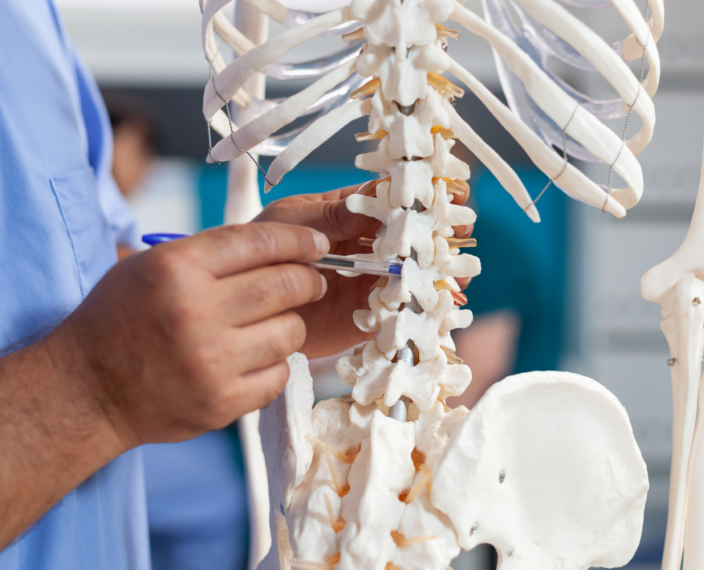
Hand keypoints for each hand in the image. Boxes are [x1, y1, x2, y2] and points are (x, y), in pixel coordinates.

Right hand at [49, 222, 329, 448]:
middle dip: (309, 281)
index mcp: (178, 268)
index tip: (318, 245)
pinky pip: (280, 374)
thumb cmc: (121, 320)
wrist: (87, 389)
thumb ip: (213, 254)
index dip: (300, 240)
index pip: (261, 241)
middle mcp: (197, 311)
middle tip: (313, 283)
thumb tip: (283, 247)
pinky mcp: (222, 402)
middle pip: (286, 285)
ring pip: (291, 331)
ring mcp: (211, 361)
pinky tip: (256, 359)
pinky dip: (275, 364)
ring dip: (291, 325)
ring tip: (274, 324)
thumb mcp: (152, 266)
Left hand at [254, 185, 473, 358]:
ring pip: (409, 276)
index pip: (391, 202)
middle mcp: (364, 247)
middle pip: (409, 240)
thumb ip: (332, 215)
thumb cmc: (262, 250)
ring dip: (434, 277)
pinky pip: (395, 313)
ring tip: (456, 278)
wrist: (244, 303)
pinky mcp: (365, 317)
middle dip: (436, 239)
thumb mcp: (293, 222)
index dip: (419, 198)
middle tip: (460, 238)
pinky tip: (438, 308)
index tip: (448, 194)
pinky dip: (418, 310)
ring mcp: (368, 283)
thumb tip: (372, 203)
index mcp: (350, 215)